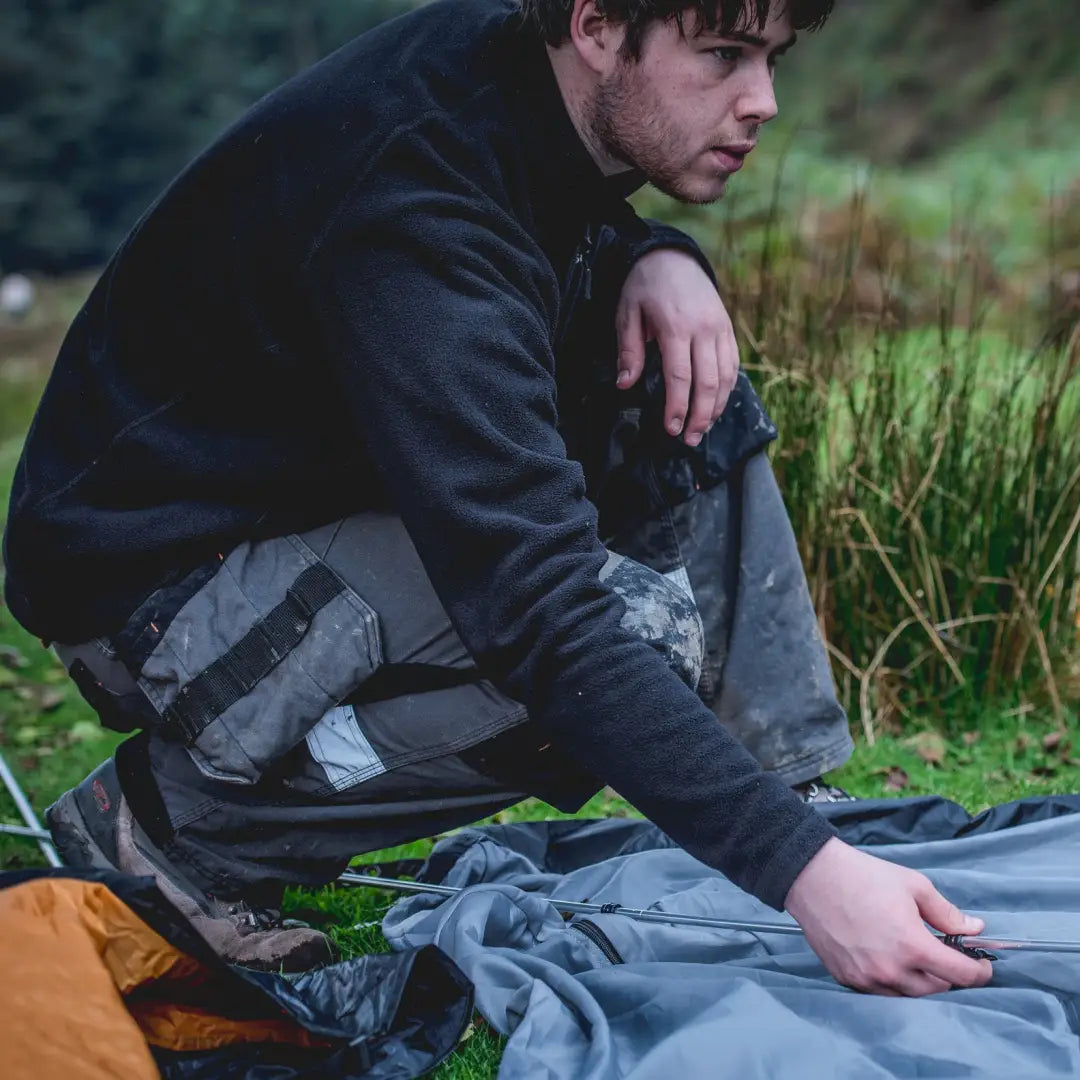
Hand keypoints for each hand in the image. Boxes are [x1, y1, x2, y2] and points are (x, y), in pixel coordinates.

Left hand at [615, 248, 738, 446]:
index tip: (671, 429)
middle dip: (701, 416)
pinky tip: (717, 406)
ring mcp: (720, 328)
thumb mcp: (627, 313)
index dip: (677, 407)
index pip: (680, 376)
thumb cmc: (644, 286)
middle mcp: (703, 328)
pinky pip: (733, 364)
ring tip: (704, 430)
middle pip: (708, 382)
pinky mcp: (728, 328)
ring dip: (717, 407)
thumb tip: (625, 385)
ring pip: (726, 376)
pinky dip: (728, 389)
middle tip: (690, 440)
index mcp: (675, 326)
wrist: (673, 255)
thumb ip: (629, 351)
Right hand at [785, 837, 993, 996]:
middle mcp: (892, 970)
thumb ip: (947, 913)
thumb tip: (974, 929)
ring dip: (921, 980)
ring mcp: (867, 978)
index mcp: (913, 946)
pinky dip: (892, 980)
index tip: (982, 964)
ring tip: (916, 956)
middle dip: (948, 974)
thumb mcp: (914, 885)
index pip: (962, 976)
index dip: (980, 971)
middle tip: (945, 953)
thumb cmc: (864, 876)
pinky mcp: (847, 979)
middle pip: (937, 989)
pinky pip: (881, 991)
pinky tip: (889, 958)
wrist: (813, 876)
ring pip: (909, 994)